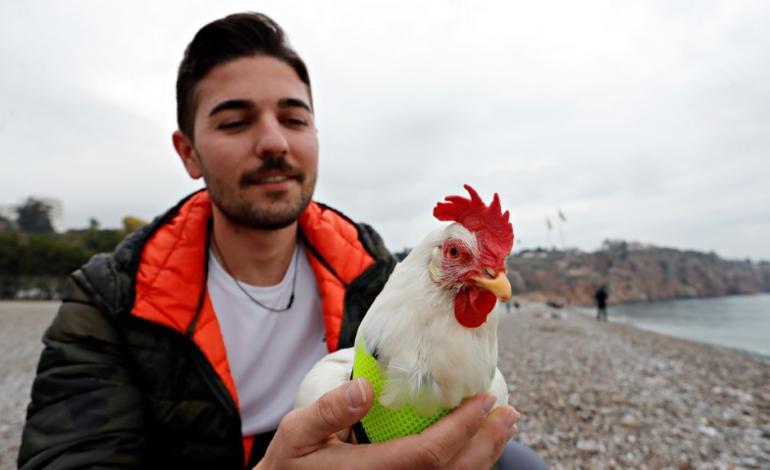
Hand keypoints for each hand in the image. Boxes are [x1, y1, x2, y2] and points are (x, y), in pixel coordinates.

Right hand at [255, 378, 519, 469]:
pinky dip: (468, 469)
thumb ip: (327, 411)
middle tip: (509, 413)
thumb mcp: (296, 433)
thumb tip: (366, 387)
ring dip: (485, 456)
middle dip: (486, 442)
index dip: (463, 429)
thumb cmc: (292, 465)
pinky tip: (478, 450)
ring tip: (503, 427)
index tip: (485, 399)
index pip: (429, 454)